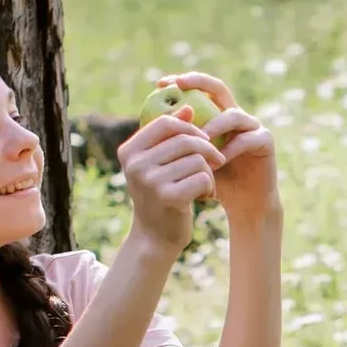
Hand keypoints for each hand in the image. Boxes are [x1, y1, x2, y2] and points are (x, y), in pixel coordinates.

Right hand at [116, 106, 226, 251]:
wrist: (156, 238)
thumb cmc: (160, 196)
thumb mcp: (159, 164)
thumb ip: (171, 137)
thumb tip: (189, 107)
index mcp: (129, 151)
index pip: (165, 122)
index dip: (190, 128)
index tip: (204, 140)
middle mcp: (135, 164)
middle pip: (185, 140)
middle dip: (207, 150)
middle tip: (217, 161)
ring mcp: (150, 181)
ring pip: (197, 160)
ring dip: (209, 172)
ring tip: (204, 185)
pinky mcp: (169, 197)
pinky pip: (203, 178)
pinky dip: (210, 187)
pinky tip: (204, 197)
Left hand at [158, 71, 281, 231]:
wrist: (244, 206)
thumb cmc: (215, 183)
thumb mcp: (192, 162)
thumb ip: (178, 144)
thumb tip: (148, 126)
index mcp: (217, 116)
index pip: (199, 90)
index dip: (182, 82)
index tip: (160, 84)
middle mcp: (235, 116)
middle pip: (218, 88)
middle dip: (198, 83)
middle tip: (179, 86)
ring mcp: (253, 126)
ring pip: (232, 115)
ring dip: (214, 126)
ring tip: (199, 139)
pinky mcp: (265, 142)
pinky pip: (247, 139)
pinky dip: (231, 148)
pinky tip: (219, 161)